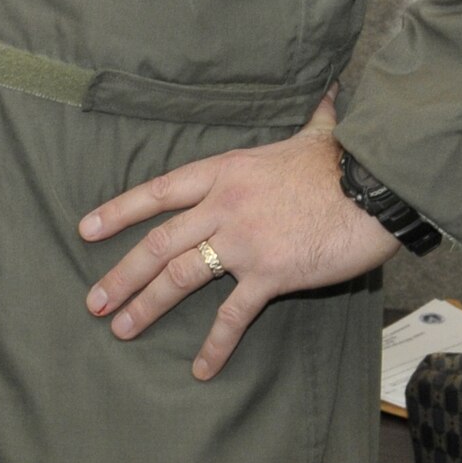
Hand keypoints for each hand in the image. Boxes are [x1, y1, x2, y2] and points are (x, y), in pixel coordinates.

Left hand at [78, 92, 399, 379]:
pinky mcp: (269, 273)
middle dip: (122, 273)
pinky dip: (215, 344)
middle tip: (93, 301)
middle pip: (158, 241)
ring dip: (147, 305)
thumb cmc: (343, 160)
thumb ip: (312, 118)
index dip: (119, 210)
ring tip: (122, 329)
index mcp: (223, 172)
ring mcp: (242, 240)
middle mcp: (221, 205)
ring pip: (180, 275)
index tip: (87, 229)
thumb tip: (329, 94)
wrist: (373, 185)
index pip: (158, 191)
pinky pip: (234, 315)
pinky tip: (201, 368)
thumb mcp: (314, 133)